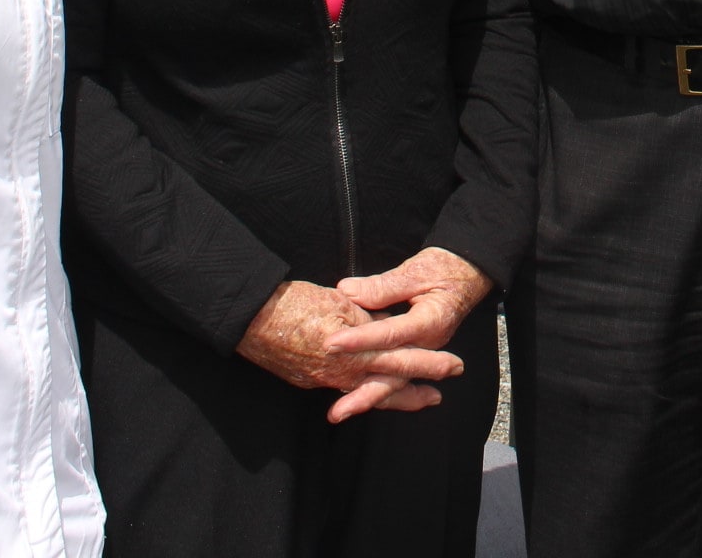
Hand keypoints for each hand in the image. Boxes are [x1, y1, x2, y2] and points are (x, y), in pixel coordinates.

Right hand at [237, 279, 463, 421]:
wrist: (250, 317)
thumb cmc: (295, 301)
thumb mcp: (340, 301)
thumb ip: (368, 315)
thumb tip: (387, 325)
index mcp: (355, 347)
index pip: (400, 357)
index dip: (427, 363)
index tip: (452, 367)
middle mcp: (343, 370)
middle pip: (388, 383)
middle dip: (416, 390)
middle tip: (440, 395)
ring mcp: (325, 379)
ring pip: (367, 392)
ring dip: (394, 397)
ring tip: (419, 400)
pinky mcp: (310, 380)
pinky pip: (345, 389)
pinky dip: (365, 393)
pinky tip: (373, 392)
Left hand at [327, 249, 490, 420]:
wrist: (467, 273)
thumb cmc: (443, 269)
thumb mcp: (415, 271)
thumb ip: (382, 286)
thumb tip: (348, 291)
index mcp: (429, 321)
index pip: (390, 335)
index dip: (360, 339)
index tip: (332, 343)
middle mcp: (427, 343)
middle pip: (394, 375)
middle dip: (364, 394)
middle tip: (337, 411)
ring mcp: (422, 350)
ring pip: (394, 381)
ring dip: (368, 398)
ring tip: (340, 413)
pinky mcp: (416, 350)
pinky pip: (395, 374)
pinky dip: (377, 388)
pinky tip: (355, 397)